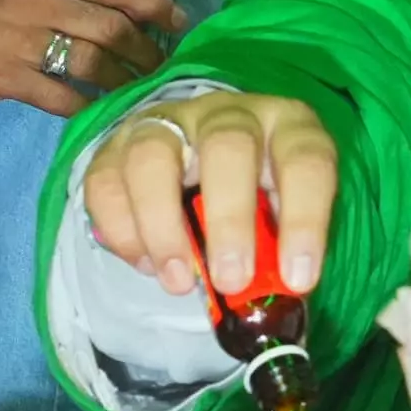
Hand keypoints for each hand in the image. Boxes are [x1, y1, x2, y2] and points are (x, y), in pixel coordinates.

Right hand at [0, 0, 183, 125]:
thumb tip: (127, 9)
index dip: (154, 2)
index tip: (180, 22)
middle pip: (110, 23)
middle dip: (147, 50)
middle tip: (163, 67)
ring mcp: (14, 36)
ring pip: (92, 59)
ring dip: (124, 79)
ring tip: (139, 90)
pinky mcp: (2, 74)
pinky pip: (62, 94)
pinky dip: (88, 105)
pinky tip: (99, 110)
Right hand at [82, 90, 335, 300]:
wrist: (200, 158)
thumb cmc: (255, 197)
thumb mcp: (281, 215)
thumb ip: (279, 249)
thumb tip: (276, 296)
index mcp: (285, 126)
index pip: (305, 160)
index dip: (305, 220)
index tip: (298, 280)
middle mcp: (227, 114)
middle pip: (227, 147)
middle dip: (229, 220)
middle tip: (230, 281)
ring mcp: (168, 123)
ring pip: (153, 156)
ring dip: (163, 226)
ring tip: (178, 282)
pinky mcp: (117, 146)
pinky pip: (105, 182)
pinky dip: (122, 231)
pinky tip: (145, 264)